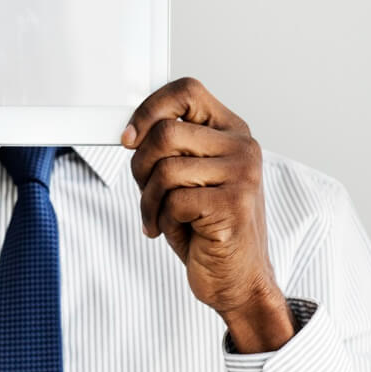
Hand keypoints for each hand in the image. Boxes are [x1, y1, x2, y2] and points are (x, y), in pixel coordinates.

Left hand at [121, 76, 293, 349]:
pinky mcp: (234, 204)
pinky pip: (174, 200)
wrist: (238, 280)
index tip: (128, 138)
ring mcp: (242, 174)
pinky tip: (175, 231)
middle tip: (147, 192)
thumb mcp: (187, 179)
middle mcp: (242, 147)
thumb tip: (130, 133)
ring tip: (161, 216)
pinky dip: (162, 220)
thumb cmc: (207, 229)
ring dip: (149, 200)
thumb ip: (169, 150)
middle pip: (165, 132)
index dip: (148, 109)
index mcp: (232, 132)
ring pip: (165, 168)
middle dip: (140, 167)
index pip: (186, 92)